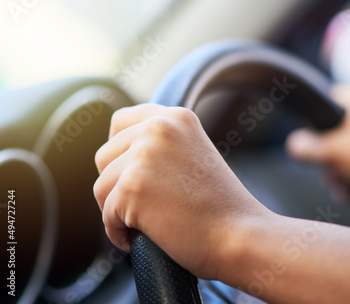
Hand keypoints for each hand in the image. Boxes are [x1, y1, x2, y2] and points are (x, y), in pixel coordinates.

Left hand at [93, 104, 269, 278]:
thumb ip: (163, 146)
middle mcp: (158, 128)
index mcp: (176, 118)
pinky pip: (106, 214)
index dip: (119, 151)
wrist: (240, 236)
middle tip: (144, 206)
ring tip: (147, 223)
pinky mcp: (132, 186)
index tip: (130, 173)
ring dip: (117, 210)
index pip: (121, 121)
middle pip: (105, 156)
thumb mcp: (196, 156)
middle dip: (116, 184)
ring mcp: (144, 155)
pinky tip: (141, 239)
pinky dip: (118, 232)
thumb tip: (120, 158)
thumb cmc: (222, 208)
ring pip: (102, 186)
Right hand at [286, 85, 349, 204]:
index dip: (315, 133)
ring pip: (346, 146)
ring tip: (345, 188)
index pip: (323, 107)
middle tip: (332, 177)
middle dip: (330, 160)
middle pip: (333, 131)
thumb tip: (293, 144)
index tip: (319, 153)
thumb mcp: (332, 154)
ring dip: (340, 170)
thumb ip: (306, 147)